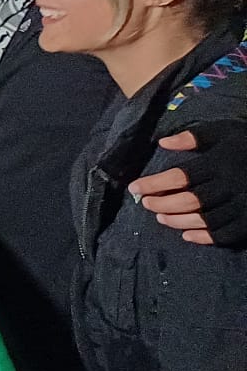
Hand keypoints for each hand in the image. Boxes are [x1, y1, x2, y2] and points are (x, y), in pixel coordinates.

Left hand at [128, 124, 246, 246]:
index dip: (154, 184)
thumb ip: (194, 137)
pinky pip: (224, 235)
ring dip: (178, 221)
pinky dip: (203, 237)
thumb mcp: (224, 132)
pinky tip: (186, 235)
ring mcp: (243, 206)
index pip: (180, 177)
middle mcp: (231, 186)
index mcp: (221, 163)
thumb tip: (163, 142)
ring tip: (160, 217)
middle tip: (145, 204)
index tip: (135, 188)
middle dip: (162, 204)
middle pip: (189, 201)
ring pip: (204, 220)